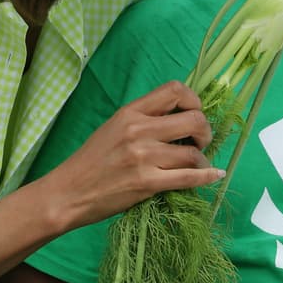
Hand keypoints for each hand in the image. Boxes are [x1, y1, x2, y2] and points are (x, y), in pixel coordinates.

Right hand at [38, 80, 219, 231]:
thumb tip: (179, 119)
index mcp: (129, 112)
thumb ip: (143, 120)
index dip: (193, 100)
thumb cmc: (91, 161)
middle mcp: (138, 130)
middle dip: (205, 132)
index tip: (194, 113)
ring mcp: (143, 157)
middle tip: (199, 142)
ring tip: (195, 164)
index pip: (174, 90)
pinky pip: (189, 177)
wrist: (68, 192)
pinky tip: (214, 175)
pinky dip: (207, 176)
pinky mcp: (147, 183)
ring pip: (193, 153)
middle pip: (194, 120)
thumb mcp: (113, 128)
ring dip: (202, 159)